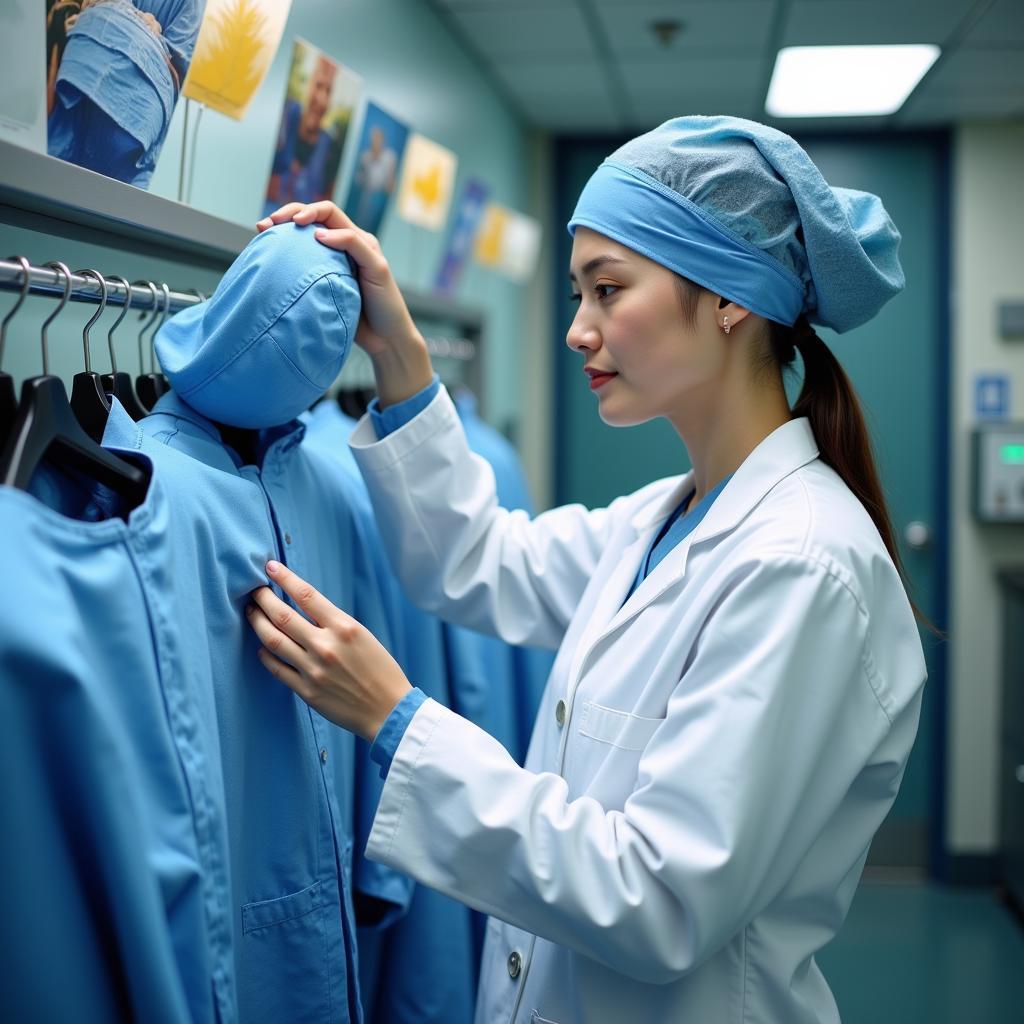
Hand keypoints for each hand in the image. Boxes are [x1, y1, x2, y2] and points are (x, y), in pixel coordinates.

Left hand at [246, 560, 412, 740]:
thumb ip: (334, 623)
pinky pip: (276, 668)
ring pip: (272, 640)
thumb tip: (304, 609)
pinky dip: (265, 654)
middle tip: (253, 590)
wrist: (389, 710)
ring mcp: (313, 669)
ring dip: (257, 622)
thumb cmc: (380, 670)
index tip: (270, 567)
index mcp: (344, 627)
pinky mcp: (306, 691)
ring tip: (251, 612)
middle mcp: (325, 646)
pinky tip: (262, 646)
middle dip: (262, 599)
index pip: (306, 594)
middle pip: (282, 615)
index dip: (284, 577)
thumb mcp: (363, 636)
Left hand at [255, 202, 433, 405]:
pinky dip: (335, 236)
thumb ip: (305, 278)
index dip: (285, 216)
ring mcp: (366, 250)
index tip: (261, 228)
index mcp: (339, 246)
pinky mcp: (377, 264)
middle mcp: (353, 241)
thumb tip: (268, 274)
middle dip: (292, 210)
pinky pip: (354, 241)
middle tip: (270, 221)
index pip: (312, 219)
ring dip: (311, 214)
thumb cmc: (354, 319)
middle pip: (321, 210)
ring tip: (291, 223)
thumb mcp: (322, 294)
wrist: (384, 340)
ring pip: (335, 217)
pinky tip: (319, 238)